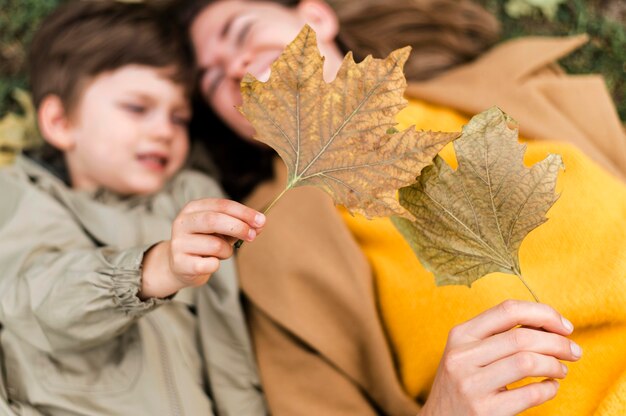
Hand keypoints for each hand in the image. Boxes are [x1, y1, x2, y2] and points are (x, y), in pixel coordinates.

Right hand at [141, 198, 264, 297]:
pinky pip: (209, 264)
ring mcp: (179, 243)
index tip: (261, 220)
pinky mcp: (180, 263)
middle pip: (214, 220)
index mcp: (193, 208)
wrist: (180, 266)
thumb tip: (260, 224)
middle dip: (238, 227)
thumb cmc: (205, 243)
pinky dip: (216, 265)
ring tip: (223, 253)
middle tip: (252, 236)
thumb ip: (241, 225)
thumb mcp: (222, 230)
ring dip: (227, 251)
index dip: (243, 212)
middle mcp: (182, 222)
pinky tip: (211, 263)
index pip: (221, 205)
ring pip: (214, 244)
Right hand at [419, 300, 581, 415]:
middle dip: (558, 342)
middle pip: (522, 337)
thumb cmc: (461, 383)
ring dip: (555, 365)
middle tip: (574, 351)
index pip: (507, 311)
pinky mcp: (484, 411)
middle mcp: (461, 356)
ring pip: (527, 362)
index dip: (543, 314)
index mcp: (460, 335)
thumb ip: (496, 336)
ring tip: (561, 370)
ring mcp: (471, 384)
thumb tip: (548, 323)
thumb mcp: (467, 353)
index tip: (565, 326)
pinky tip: (550, 388)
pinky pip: (530, 394)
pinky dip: (549, 389)